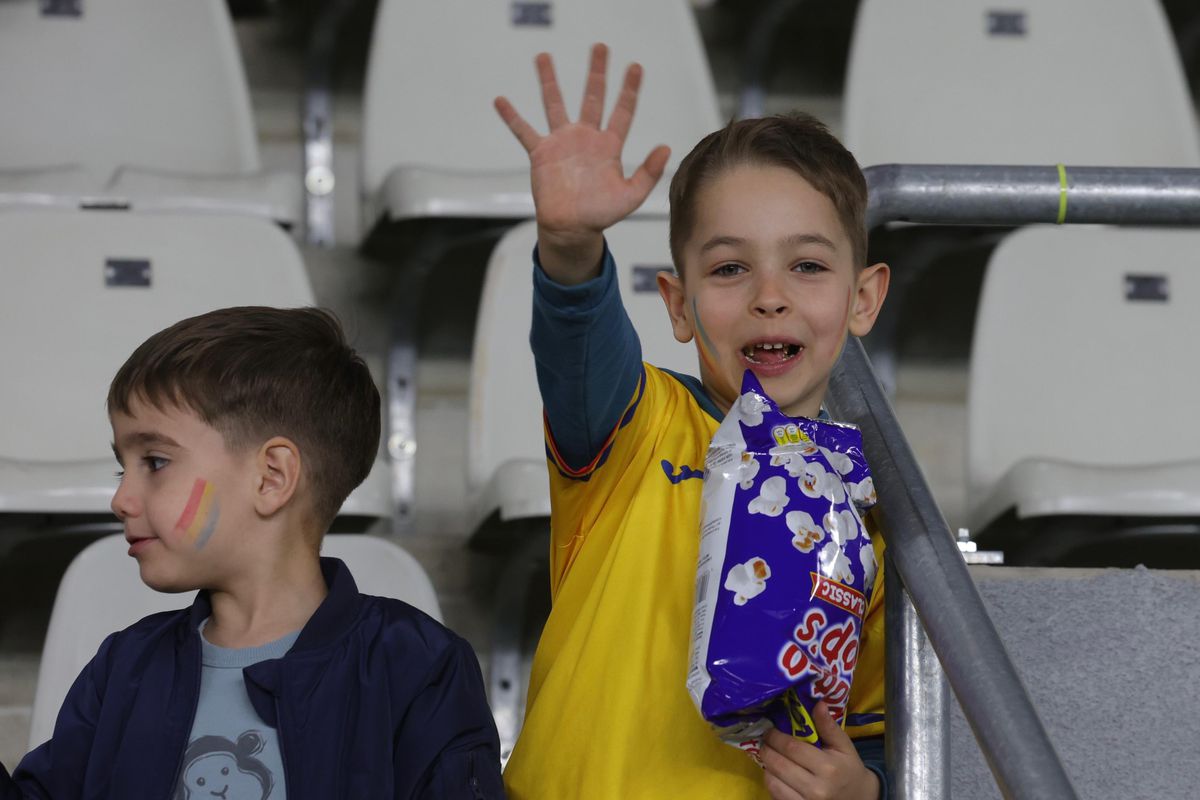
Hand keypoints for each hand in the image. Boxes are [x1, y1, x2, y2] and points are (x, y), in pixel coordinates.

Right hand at [494, 43, 670, 280]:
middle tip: (600, 47)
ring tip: (543, 57)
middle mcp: (586, 139)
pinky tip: (501, 101)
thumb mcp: (631, 195)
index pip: (622, 111)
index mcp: (608, 146)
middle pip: (592, 97)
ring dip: (549, 81)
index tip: (635, 67)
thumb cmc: (601, 215)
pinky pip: (524, 131)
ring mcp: (562, 143)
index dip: (629, 90)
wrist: (571, 228)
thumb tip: (665, 148)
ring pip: (555, 104)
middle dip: (596, 72)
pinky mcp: (541, 154)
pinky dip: (512, 117)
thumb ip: (648, 172)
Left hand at [761, 702, 880, 799]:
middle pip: (779, 765)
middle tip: (764, 741)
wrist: (859, 799)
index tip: (770, 730)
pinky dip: (771, 782)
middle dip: (766, 750)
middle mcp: (816, 788)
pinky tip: (775, 773)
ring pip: (773, 782)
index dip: (776, 737)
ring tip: (769, 756)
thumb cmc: (849, 769)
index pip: (792, 749)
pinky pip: (776, 795)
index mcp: (828, 768)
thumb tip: (819, 703)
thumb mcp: (844, 747)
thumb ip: (829, 726)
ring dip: (766, 766)